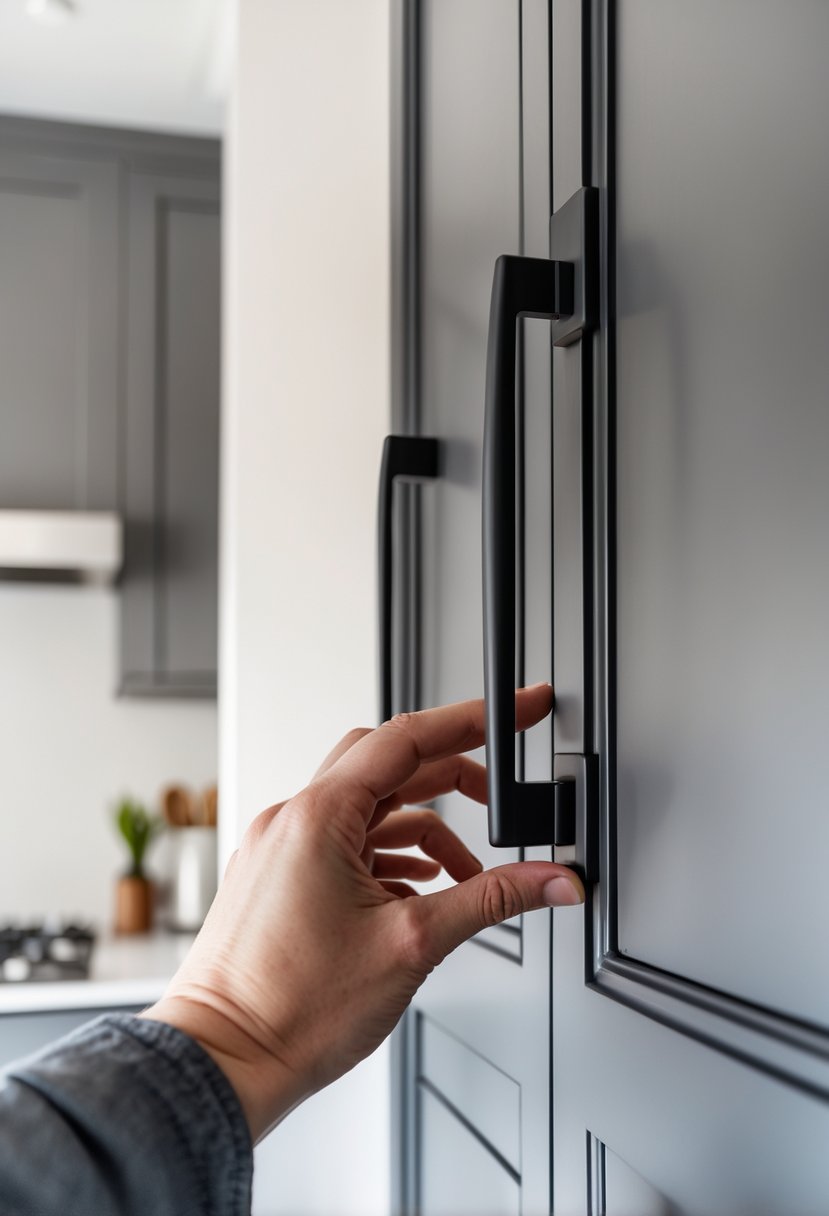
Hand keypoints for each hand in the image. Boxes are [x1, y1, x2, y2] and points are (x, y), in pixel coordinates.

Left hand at [140, 685, 583, 1140]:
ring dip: (423, 829)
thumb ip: (492, 899)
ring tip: (465, 875)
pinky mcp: (276, 877)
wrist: (223, 1063)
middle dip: (453, 775)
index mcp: (318, 817)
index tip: (518, 709)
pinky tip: (417, 889)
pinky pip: (343, 841)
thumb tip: (554, 880)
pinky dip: (388, 855)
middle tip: (502, 795)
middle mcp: (291, 820)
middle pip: (388, 764)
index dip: (475, 719)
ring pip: (367, 808)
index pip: (409, 737)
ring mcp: (279, 848)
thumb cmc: (291, 1011)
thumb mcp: (414, 944)